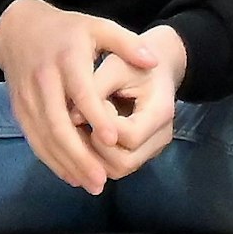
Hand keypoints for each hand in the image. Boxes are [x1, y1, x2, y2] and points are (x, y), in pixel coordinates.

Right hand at [0, 0, 157, 192]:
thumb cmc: (68, 30)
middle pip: (58, 125)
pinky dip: (51, 160)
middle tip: (102, 180)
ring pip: (44, 138)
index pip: (81, 93)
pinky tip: (70, 176)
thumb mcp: (99, 27)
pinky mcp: (20, 111)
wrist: (18, 30)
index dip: (96, 116)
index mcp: (66, 61)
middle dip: (79, 155)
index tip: (114, 139)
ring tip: (91, 184)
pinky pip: (34, 140)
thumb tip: (153, 62)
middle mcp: (43, 82)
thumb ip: (127, 43)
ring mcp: (28, 99)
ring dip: (66, 164)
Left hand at [80, 25, 185, 180]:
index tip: (87, 107)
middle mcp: (162, 135)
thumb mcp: (115, 67)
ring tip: (76, 130)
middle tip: (75, 124)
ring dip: (92, 156)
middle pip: (125, 163)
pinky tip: (82, 137)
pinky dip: (95, 158)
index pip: (130, 136)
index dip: (103, 128)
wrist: (156, 67)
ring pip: (118, 170)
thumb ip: (95, 89)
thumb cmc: (132, 63)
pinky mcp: (141, 153)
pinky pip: (115, 167)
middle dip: (94, 148)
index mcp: (161, 111)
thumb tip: (70, 117)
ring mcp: (153, 148)